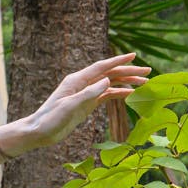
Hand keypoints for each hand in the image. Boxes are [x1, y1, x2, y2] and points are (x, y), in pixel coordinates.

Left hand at [20, 53, 150, 151]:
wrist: (39, 132)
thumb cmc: (51, 118)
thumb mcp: (70, 106)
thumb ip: (89, 93)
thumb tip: (108, 80)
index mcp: (76, 80)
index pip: (101, 67)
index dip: (118, 60)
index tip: (134, 55)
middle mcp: (82, 83)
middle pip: (109, 73)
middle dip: (128, 71)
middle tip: (148, 70)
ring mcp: (85, 93)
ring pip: (110, 84)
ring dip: (127, 82)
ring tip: (145, 82)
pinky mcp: (87, 104)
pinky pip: (106, 96)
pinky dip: (119, 94)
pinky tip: (132, 94)